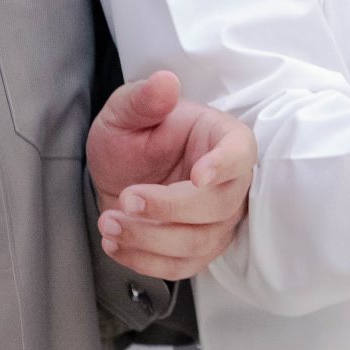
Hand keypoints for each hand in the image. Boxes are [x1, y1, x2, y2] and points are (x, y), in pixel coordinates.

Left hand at [86, 72, 255, 280]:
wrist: (121, 174)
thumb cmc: (133, 138)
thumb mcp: (126, 111)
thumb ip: (143, 99)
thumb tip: (164, 82)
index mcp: (223, 138)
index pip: (240, 153)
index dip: (224, 166)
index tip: (198, 175)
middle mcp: (230, 183)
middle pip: (218, 206)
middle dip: (168, 209)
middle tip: (127, 199)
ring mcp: (218, 220)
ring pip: (200, 242)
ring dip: (150, 240)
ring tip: (109, 223)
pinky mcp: (199, 248)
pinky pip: (182, 267)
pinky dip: (146, 261)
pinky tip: (116, 244)